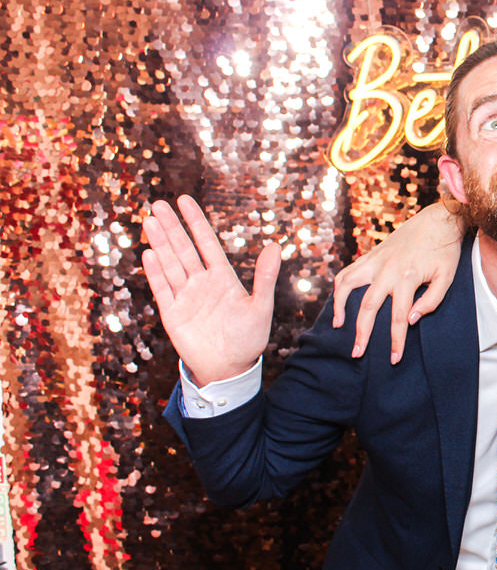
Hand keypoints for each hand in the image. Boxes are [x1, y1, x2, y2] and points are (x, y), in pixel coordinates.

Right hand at [141, 195, 279, 386]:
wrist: (230, 369)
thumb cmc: (249, 339)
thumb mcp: (261, 306)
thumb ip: (266, 277)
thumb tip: (275, 246)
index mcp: (223, 278)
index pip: (206, 243)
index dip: (195, 222)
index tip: (184, 200)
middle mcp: (201, 283)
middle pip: (183, 249)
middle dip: (172, 227)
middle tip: (158, 204)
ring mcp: (185, 297)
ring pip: (170, 264)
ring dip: (160, 244)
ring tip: (150, 221)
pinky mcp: (172, 314)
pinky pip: (162, 289)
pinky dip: (155, 272)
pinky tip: (148, 253)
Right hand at [331, 201, 464, 362]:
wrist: (439, 220)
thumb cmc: (445, 251)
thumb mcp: (447, 277)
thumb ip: (431, 301)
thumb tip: (411, 320)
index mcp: (408, 278)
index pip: (400, 318)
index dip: (396, 341)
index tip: (394, 359)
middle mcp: (388, 270)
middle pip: (369, 307)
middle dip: (362, 333)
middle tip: (357, 353)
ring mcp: (376, 260)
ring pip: (348, 285)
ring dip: (340, 306)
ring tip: (338, 325)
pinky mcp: (372, 254)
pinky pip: (349, 271)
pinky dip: (340, 286)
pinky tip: (340, 300)